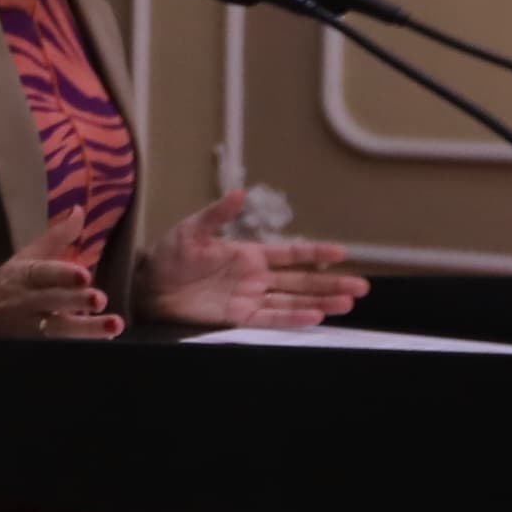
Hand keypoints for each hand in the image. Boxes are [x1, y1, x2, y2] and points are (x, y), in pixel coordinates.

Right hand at [0, 239, 122, 339]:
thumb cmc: (6, 284)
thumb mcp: (26, 258)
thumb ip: (57, 237)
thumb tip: (80, 210)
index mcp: (25, 275)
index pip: (43, 273)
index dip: (63, 274)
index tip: (85, 275)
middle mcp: (26, 302)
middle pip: (52, 302)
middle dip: (76, 301)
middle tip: (100, 299)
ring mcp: (27, 329)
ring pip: (57, 330)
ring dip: (85, 330)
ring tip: (113, 327)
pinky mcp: (30, 349)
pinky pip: (54, 350)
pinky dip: (75, 349)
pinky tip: (99, 347)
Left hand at [142, 189, 367, 332]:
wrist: (148, 287)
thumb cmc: (170, 256)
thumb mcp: (192, 230)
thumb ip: (217, 214)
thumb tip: (239, 192)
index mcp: (249, 254)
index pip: (291, 254)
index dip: (315, 252)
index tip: (342, 253)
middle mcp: (256, 278)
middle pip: (301, 281)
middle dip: (331, 283)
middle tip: (362, 286)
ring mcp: (250, 299)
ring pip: (293, 302)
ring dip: (320, 302)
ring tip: (348, 303)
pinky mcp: (238, 318)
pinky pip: (271, 319)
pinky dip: (292, 319)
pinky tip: (316, 316)